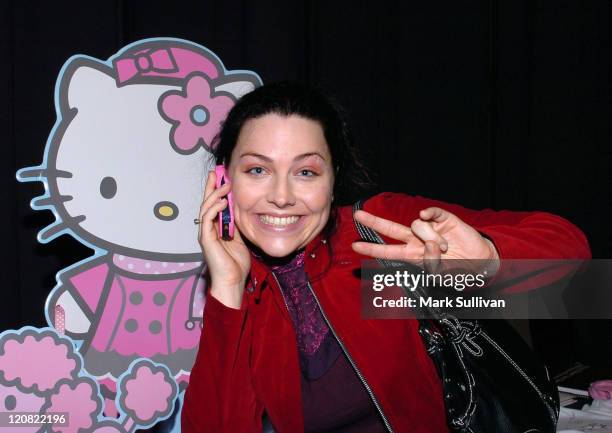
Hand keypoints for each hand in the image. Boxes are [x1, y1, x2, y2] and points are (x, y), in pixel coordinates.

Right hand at [198, 170, 250, 308]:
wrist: (233, 280)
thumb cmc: (236, 263)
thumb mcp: (240, 238)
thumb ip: (237, 224)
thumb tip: (240, 209)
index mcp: (215, 228)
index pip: (213, 205)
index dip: (216, 190)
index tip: (222, 177)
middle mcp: (207, 229)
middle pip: (206, 203)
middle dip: (211, 187)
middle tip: (216, 173)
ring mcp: (205, 233)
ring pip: (206, 208)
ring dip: (215, 195)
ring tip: (225, 186)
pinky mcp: (206, 239)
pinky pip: (207, 219)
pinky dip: (214, 208)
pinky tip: (223, 202)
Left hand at [351, 207, 498, 276]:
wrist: (479, 261)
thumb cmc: (457, 270)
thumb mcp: (440, 274)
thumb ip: (431, 263)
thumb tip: (430, 245)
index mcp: (411, 254)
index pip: (387, 250)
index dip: (372, 248)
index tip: (355, 245)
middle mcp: (416, 239)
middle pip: (391, 228)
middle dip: (373, 222)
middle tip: (357, 215)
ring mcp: (428, 227)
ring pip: (418, 226)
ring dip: (432, 239)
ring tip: (445, 248)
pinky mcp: (442, 218)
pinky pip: (430, 212)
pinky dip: (428, 213)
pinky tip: (426, 214)